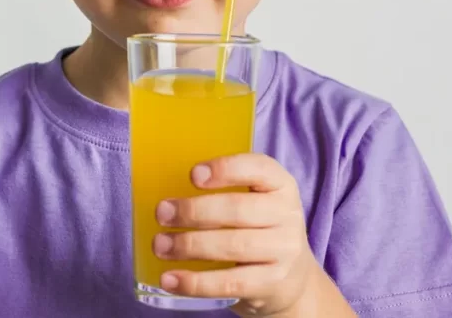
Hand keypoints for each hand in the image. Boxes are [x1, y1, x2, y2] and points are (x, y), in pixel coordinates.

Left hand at [152, 154, 320, 316]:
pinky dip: (196, 282)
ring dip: (190, 245)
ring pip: (233, 246)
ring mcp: (283, 251)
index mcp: (281, 185)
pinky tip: (171, 279)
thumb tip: (168, 195)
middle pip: (238, 209)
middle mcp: (288, 215)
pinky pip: (230, 283)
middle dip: (194, 211)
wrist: (291, 279)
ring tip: (160, 245)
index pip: (259, 168)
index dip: (226, 169)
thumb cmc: (258, 229)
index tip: (193, 175)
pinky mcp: (272, 284)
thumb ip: (223, 191)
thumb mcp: (255, 201)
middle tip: (162, 213)